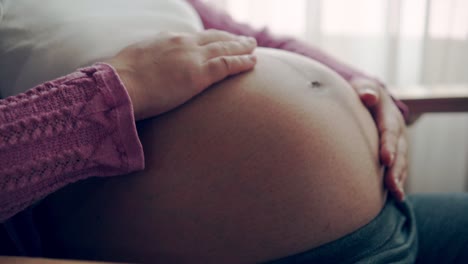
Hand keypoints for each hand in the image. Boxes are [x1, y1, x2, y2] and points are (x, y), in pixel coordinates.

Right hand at [106, 30, 256, 119]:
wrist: (121, 85)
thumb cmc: (122, 79)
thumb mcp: (135, 61)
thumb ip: (149, 61)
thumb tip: (148, 68)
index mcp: (168, 39)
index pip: (196, 37)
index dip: (212, 38)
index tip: (220, 40)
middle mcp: (184, 44)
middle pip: (215, 38)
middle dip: (231, 38)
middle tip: (245, 40)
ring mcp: (193, 57)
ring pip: (225, 48)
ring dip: (242, 47)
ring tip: (253, 47)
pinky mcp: (200, 74)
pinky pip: (228, 65)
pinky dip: (242, 62)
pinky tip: (253, 62)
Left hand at [350, 78, 407, 200]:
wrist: (369, 97)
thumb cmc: (362, 93)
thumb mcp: (363, 87)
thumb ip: (365, 90)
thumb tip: (367, 96)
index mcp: (389, 115)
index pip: (389, 131)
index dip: (388, 145)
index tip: (385, 159)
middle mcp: (397, 131)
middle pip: (399, 151)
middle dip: (396, 168)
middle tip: (391, 184)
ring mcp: (397, 143)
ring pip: (401, 162)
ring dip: (398, 178)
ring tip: (396, 193)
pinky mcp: (394, 153)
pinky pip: (398, 168)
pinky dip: (397, 181)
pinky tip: (395, 196)